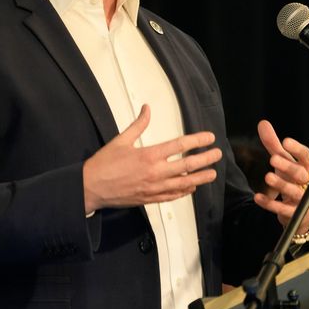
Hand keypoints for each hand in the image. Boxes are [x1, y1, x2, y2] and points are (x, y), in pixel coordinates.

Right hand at [83, 104, 221, 212]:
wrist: (91, 188)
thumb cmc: (104, 163)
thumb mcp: (121, 140)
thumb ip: (138, 125)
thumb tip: (147, 108)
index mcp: (149, 155)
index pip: (180, 145)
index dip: (197, 140)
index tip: (209, 138)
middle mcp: (155, 172)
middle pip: (187, 165)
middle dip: (205, 159)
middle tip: (217, 155)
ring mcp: (154, 188)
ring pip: (183, 183)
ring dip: (200, 178)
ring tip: (212, 174)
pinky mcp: (149, 199)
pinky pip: (172, 196)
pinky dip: (184, 192)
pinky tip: (191, 188)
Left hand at [254, 119, 308, 233]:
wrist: (302, 210)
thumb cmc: (292, 178)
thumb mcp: (284, 161)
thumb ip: (273, 144)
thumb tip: (262, 123)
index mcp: (308, 167)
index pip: (306, 156)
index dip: (297, 149)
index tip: (285, 141)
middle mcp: (308, 182)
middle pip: (300, 173)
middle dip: (288, 166)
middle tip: (272, 159)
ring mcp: (303, 199)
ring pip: (294, 192)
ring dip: (281, 184)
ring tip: (267, 177)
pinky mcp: (295, 214)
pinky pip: (283, 209)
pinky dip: (270, 204)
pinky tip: (257, 197)